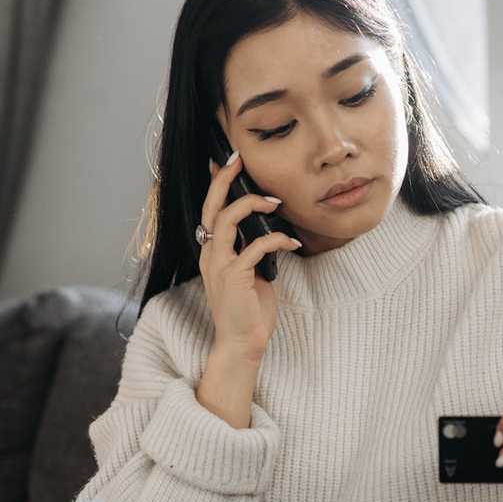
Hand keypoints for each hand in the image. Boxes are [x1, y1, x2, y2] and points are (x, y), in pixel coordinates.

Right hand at [201, 152, 301, 360]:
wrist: (243, 342)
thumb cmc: (250, 309)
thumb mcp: (252, 273)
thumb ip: (254, 250)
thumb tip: (270, 229)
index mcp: (212, 252)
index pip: (210, 210)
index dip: (217, 185)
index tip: (228, 162)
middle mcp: (210, 254)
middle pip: (211, 206)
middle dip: (224, 180)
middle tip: (238, 159)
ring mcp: (219, 265)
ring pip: (227, 220)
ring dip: (252, 206)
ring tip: (276, 202)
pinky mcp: (233, 276)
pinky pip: (255, 246)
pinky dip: (276, 239)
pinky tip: (293, 242)